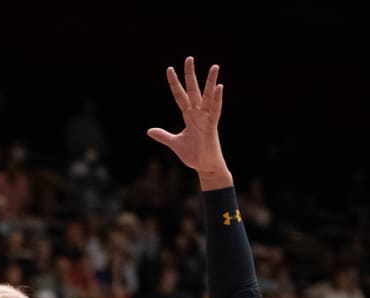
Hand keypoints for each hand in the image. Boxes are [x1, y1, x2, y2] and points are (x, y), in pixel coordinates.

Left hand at [147, 56, 229, 181]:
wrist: (204, 167)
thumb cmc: (193, 154)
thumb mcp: (174, 143)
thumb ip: (163, 135)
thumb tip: (149, 131)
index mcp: (188, 116)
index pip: (180, 96)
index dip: (174, 83)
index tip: (169, 69)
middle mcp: (198, 114)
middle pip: (193, 90)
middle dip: (190, 75)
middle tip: (189, 58)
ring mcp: (206, 119)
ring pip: (208, 97)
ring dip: (211, 82)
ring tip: (214, 67)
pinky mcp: (212, 126)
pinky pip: (215, 111)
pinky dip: (218, 99)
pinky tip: (220, 87)